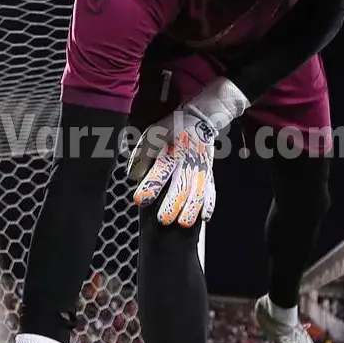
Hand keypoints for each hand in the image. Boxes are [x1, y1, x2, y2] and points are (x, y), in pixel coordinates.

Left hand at [129, 78, 247, 227]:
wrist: (199, 119)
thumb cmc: (171, 129)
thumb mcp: (152, 134)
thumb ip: (142, 154)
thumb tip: (132, 176)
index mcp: (171, 151)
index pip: (160, 170)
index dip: (150, 185)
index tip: (140, 199)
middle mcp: (187, 161)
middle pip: (182, 185)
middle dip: (173, 203)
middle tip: (163, 219)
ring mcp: (200, 167)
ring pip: (198, 190)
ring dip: (191, 208)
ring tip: (183, 223)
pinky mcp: (209, 172)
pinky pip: (211, 188)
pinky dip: (209, 202)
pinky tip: (205, 216)